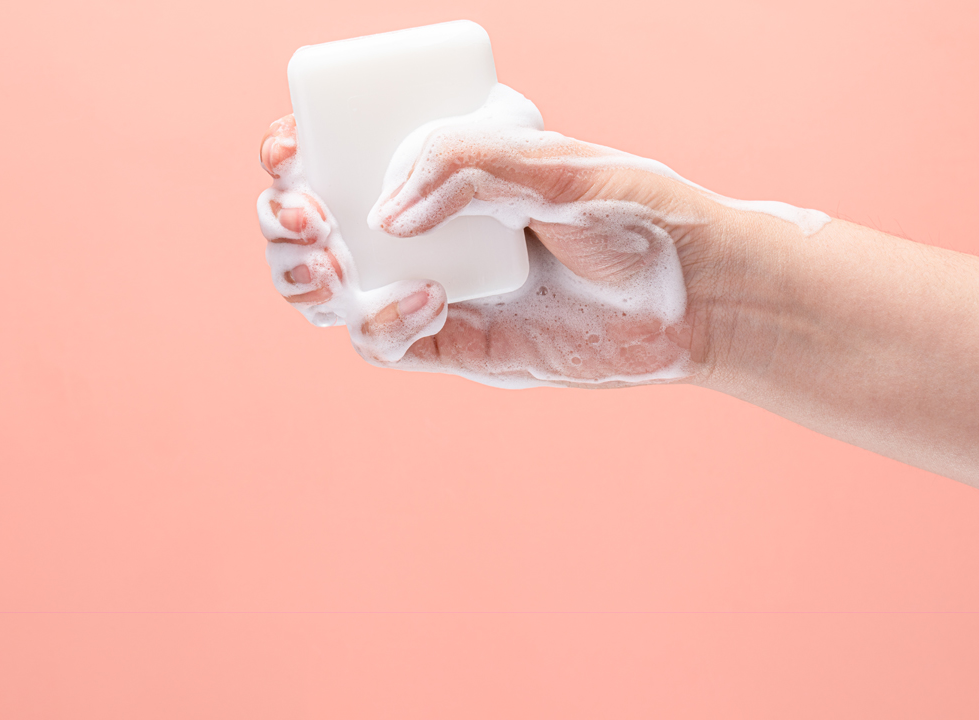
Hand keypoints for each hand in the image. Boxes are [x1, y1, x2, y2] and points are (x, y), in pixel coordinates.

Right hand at [258, 86, 752, 387]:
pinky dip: (385, 323)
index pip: (342, 153)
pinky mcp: (455, 344)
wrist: (694, 295)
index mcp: (443, 168)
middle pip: (315, 226)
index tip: (291, 149)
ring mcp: (435, 286)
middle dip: (284, 220)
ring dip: (305, 278)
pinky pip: (384, 342)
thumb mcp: (556, 164)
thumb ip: (469, 165)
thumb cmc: (637, 214)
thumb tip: (385, 215)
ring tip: (332, 263)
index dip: (295, 152)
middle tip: (308, 215)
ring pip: (331, 290)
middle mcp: (428, 227)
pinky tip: (431, 300)